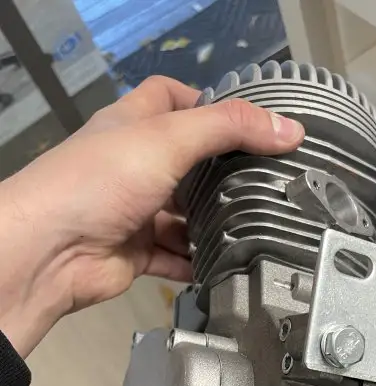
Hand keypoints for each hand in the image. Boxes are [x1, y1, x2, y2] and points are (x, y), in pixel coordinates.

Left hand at [0, 76, 303, 356]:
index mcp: (132, 125)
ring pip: (185, 214)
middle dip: (222, 171)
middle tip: (267, 179)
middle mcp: (132, 165)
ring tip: (258, 224)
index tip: (246, 121)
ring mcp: (134, 211)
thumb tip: (290, 130)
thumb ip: (229, 129)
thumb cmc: (101, 181)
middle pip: (187, 162)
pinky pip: (176, 256)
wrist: (51, 251)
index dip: (206, 102)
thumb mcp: (168, 139)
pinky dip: (199, 261)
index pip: (170, 98)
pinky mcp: (136, 252)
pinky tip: (229, 263)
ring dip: (215, 221)